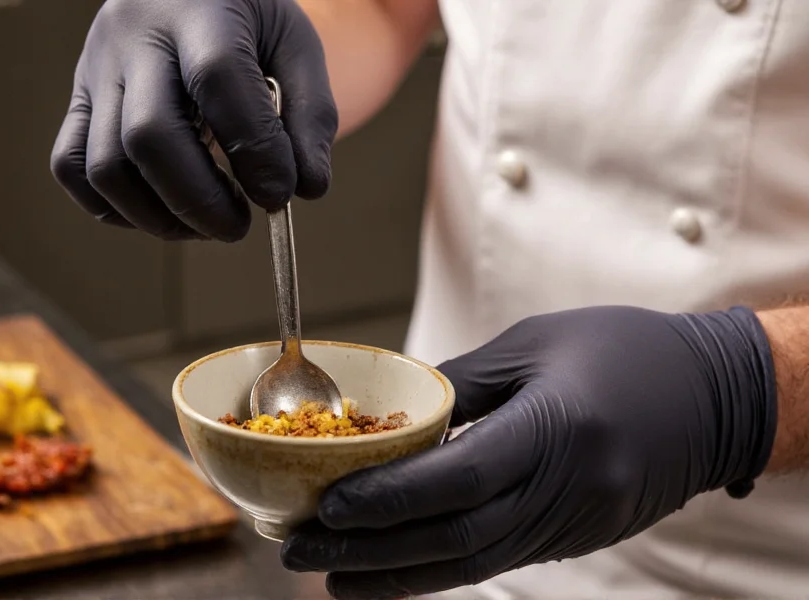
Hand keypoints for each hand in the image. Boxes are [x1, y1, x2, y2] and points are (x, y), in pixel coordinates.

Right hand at [50, 0, 336, 241]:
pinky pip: (73, 168)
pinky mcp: (78, 99)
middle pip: (150, 135)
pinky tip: (163, 211)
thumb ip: (310, 115)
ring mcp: (96, 69)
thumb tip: (307, 188)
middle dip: (199, 201)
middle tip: (239, 227)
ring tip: (206, 225)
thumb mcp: (295, 46)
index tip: (279, 195)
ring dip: (159, 216)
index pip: (218, 80)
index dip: (253, 149)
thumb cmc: (245, 23)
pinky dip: (115, 208)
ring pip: (105, 164)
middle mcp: (135, 37)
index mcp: (201, 10)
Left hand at [280, 306, 776, 599]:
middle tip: (303, 554)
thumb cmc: (622, 350)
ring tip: (333, 581)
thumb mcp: (537, 343)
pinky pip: (499, 559)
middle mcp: (565, 488)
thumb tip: (401, 417)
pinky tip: (396, 570)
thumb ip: (464, 383)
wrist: (713, 397)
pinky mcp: (576, 536)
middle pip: (453, 536)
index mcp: (555, 428)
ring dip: (397, 575)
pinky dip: (440, 568)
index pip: (457, 479)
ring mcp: (574, 522)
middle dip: (371, 551)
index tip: (326, 506)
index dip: (387, 499)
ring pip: (472, 562)